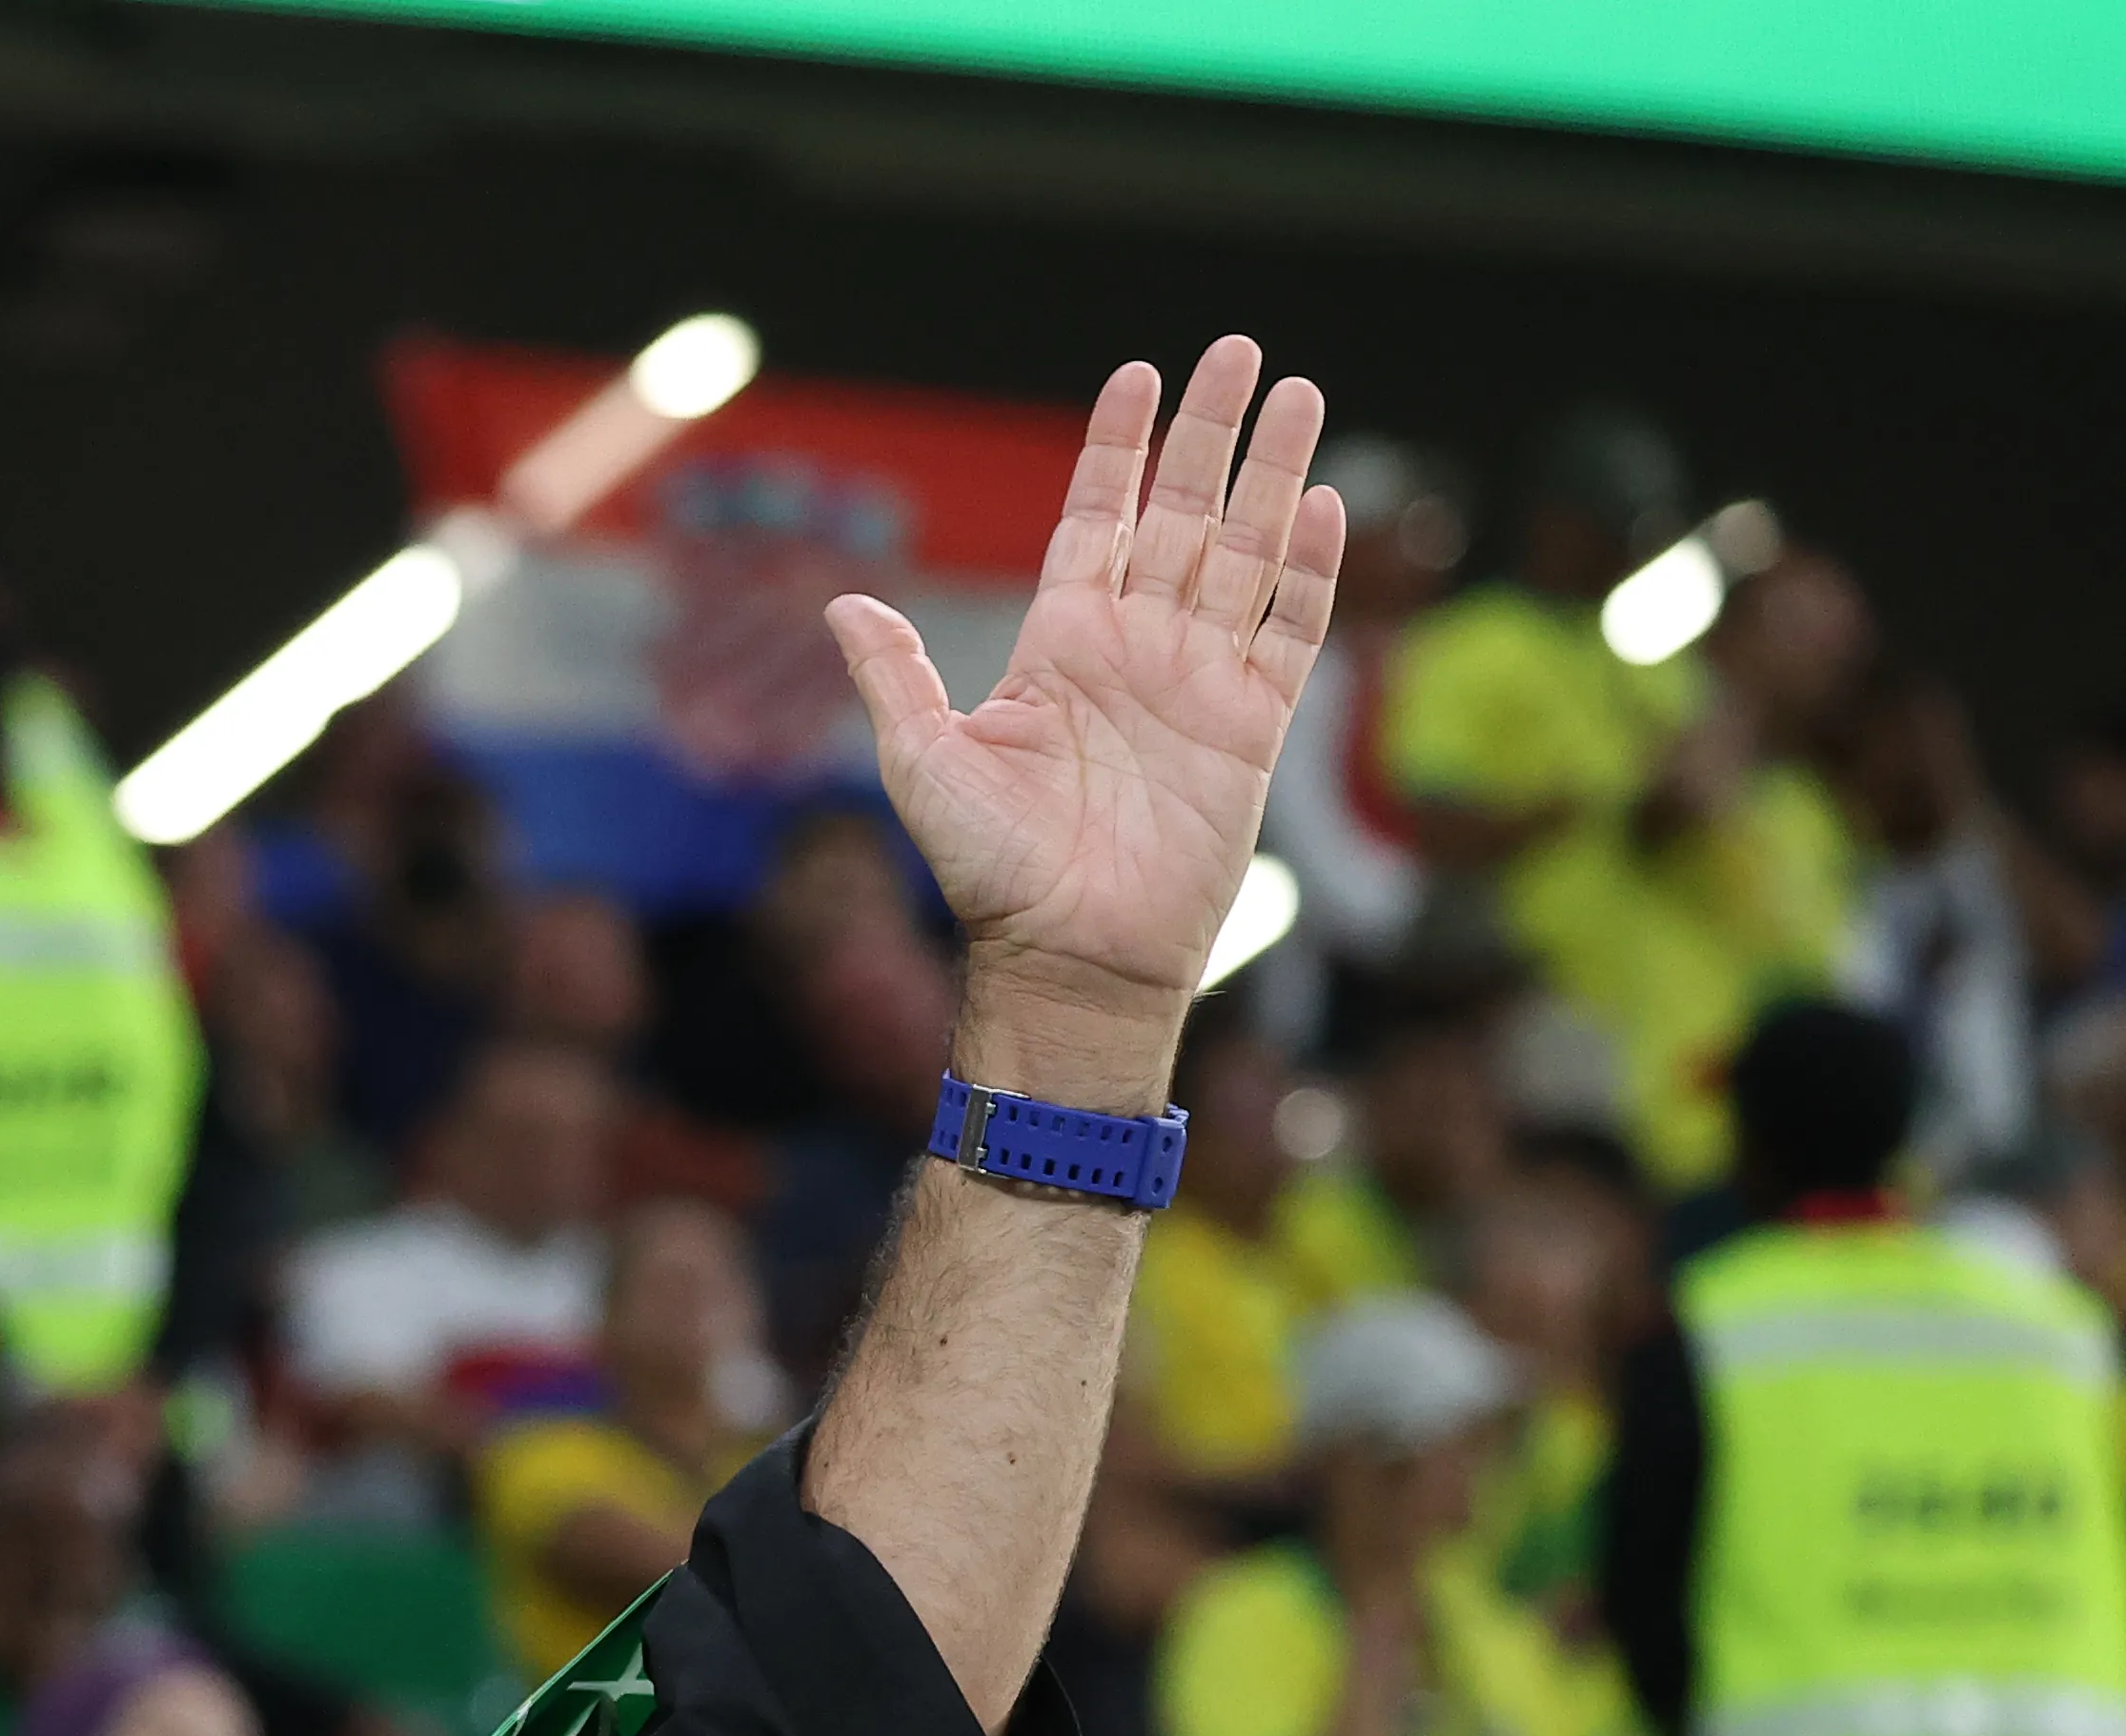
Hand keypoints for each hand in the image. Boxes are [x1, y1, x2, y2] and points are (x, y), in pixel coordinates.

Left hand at [826, 337, 1341, 1106]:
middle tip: (1238, 350)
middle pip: (1183, 513)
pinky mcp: (1253, 726)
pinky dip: (1308, 571)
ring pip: (1246, 552)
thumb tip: (843, 604)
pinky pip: (1289, 632)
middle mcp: (1135, 647)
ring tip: (1295, 393)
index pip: (1096, 517)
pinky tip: (1321, 503)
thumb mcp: (926, 764)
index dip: (1118, 447)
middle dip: (1209, 432)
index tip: (1138, 376)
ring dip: (1271, 475)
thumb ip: (896, 679)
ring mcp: (1198, 680)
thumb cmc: (990, 873)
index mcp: (1059, 643)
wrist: (1067, 955)